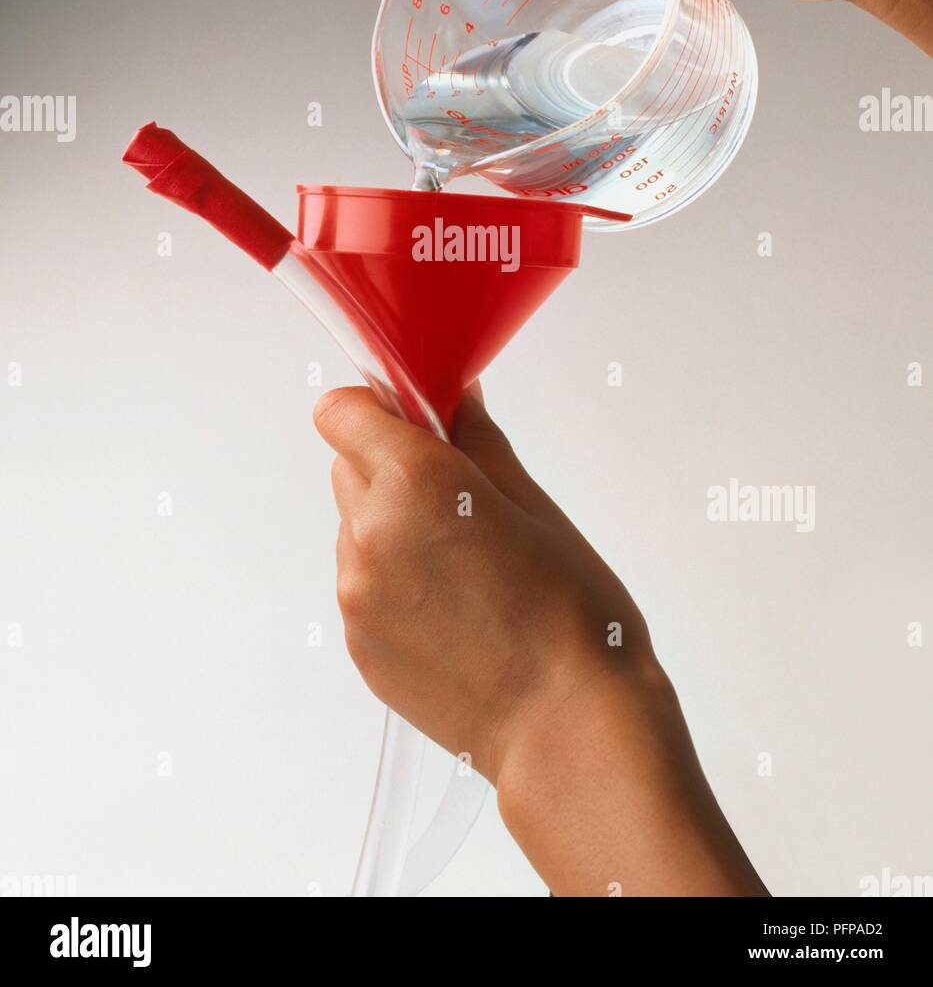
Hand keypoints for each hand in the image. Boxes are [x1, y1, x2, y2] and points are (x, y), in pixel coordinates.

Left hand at [314, 383, 766, 894]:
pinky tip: (456, 606)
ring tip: (466, 565)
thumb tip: (454, 399)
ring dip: (392, 526)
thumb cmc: (572, 617)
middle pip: (348, 465)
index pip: (343, 411)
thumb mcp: (534, 506)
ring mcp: (357, 595)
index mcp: (413, 484)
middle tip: (459, 495)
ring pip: (356, 527)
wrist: (568, 727)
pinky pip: (363, 584)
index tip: (415, 419)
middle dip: (392, 465)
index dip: (377, 408)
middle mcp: (369, 534)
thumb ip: (477, 441)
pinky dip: (395, 581)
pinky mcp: (358, 644)